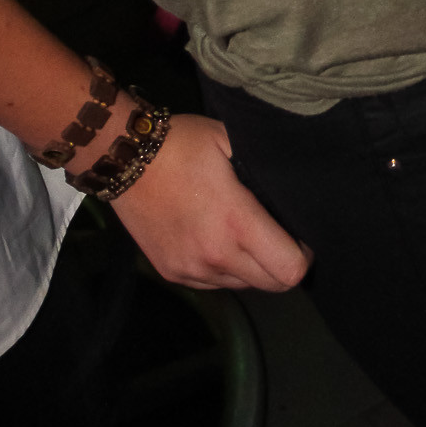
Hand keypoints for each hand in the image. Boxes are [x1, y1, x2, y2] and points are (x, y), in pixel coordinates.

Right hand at [112, 112, 312, 292]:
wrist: (122, 158)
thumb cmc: (182, 144)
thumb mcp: (230, 140)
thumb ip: (263, 168)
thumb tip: (292, 185)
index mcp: (236, 222)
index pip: (290, 270)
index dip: (303, 256)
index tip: (300, 237)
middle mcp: (216, 256)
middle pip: (272, 286)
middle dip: (283, 264)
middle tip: (276, 235)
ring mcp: (191, 269)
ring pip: (243, 286)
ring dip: (252, 268)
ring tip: (243, 234)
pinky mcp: (172, 273)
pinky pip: (214, 283)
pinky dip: (224, 268)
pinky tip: (215, 239)